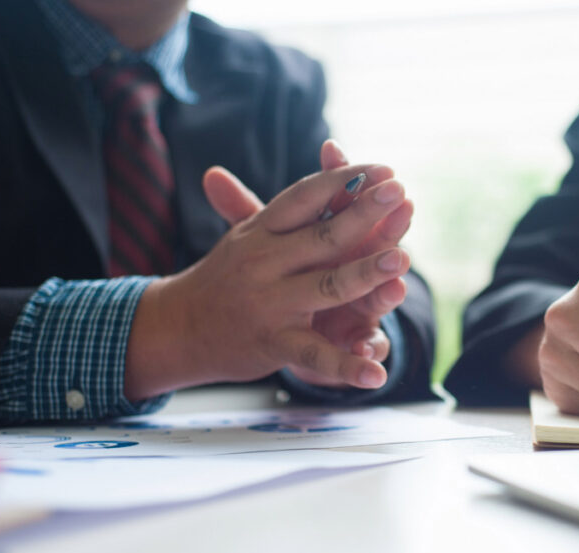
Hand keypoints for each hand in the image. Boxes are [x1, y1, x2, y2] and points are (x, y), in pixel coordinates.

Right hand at [123, 148, 411, 399]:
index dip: (345, 181)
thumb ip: (295, 203)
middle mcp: (266, 262)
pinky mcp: (275, 343)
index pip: (307, 197)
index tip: (383, 168)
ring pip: (327, 286)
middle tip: (401, 194)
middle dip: (365, 215)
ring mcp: (271, 303)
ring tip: (402, 262)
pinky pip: (316, 356)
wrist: (177, 327)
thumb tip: (330, 151)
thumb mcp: (250, 234)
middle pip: (324, 235)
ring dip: (366, 273)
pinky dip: (347, 366)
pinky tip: (377, 373)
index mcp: (263, 230)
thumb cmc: (226, 275)